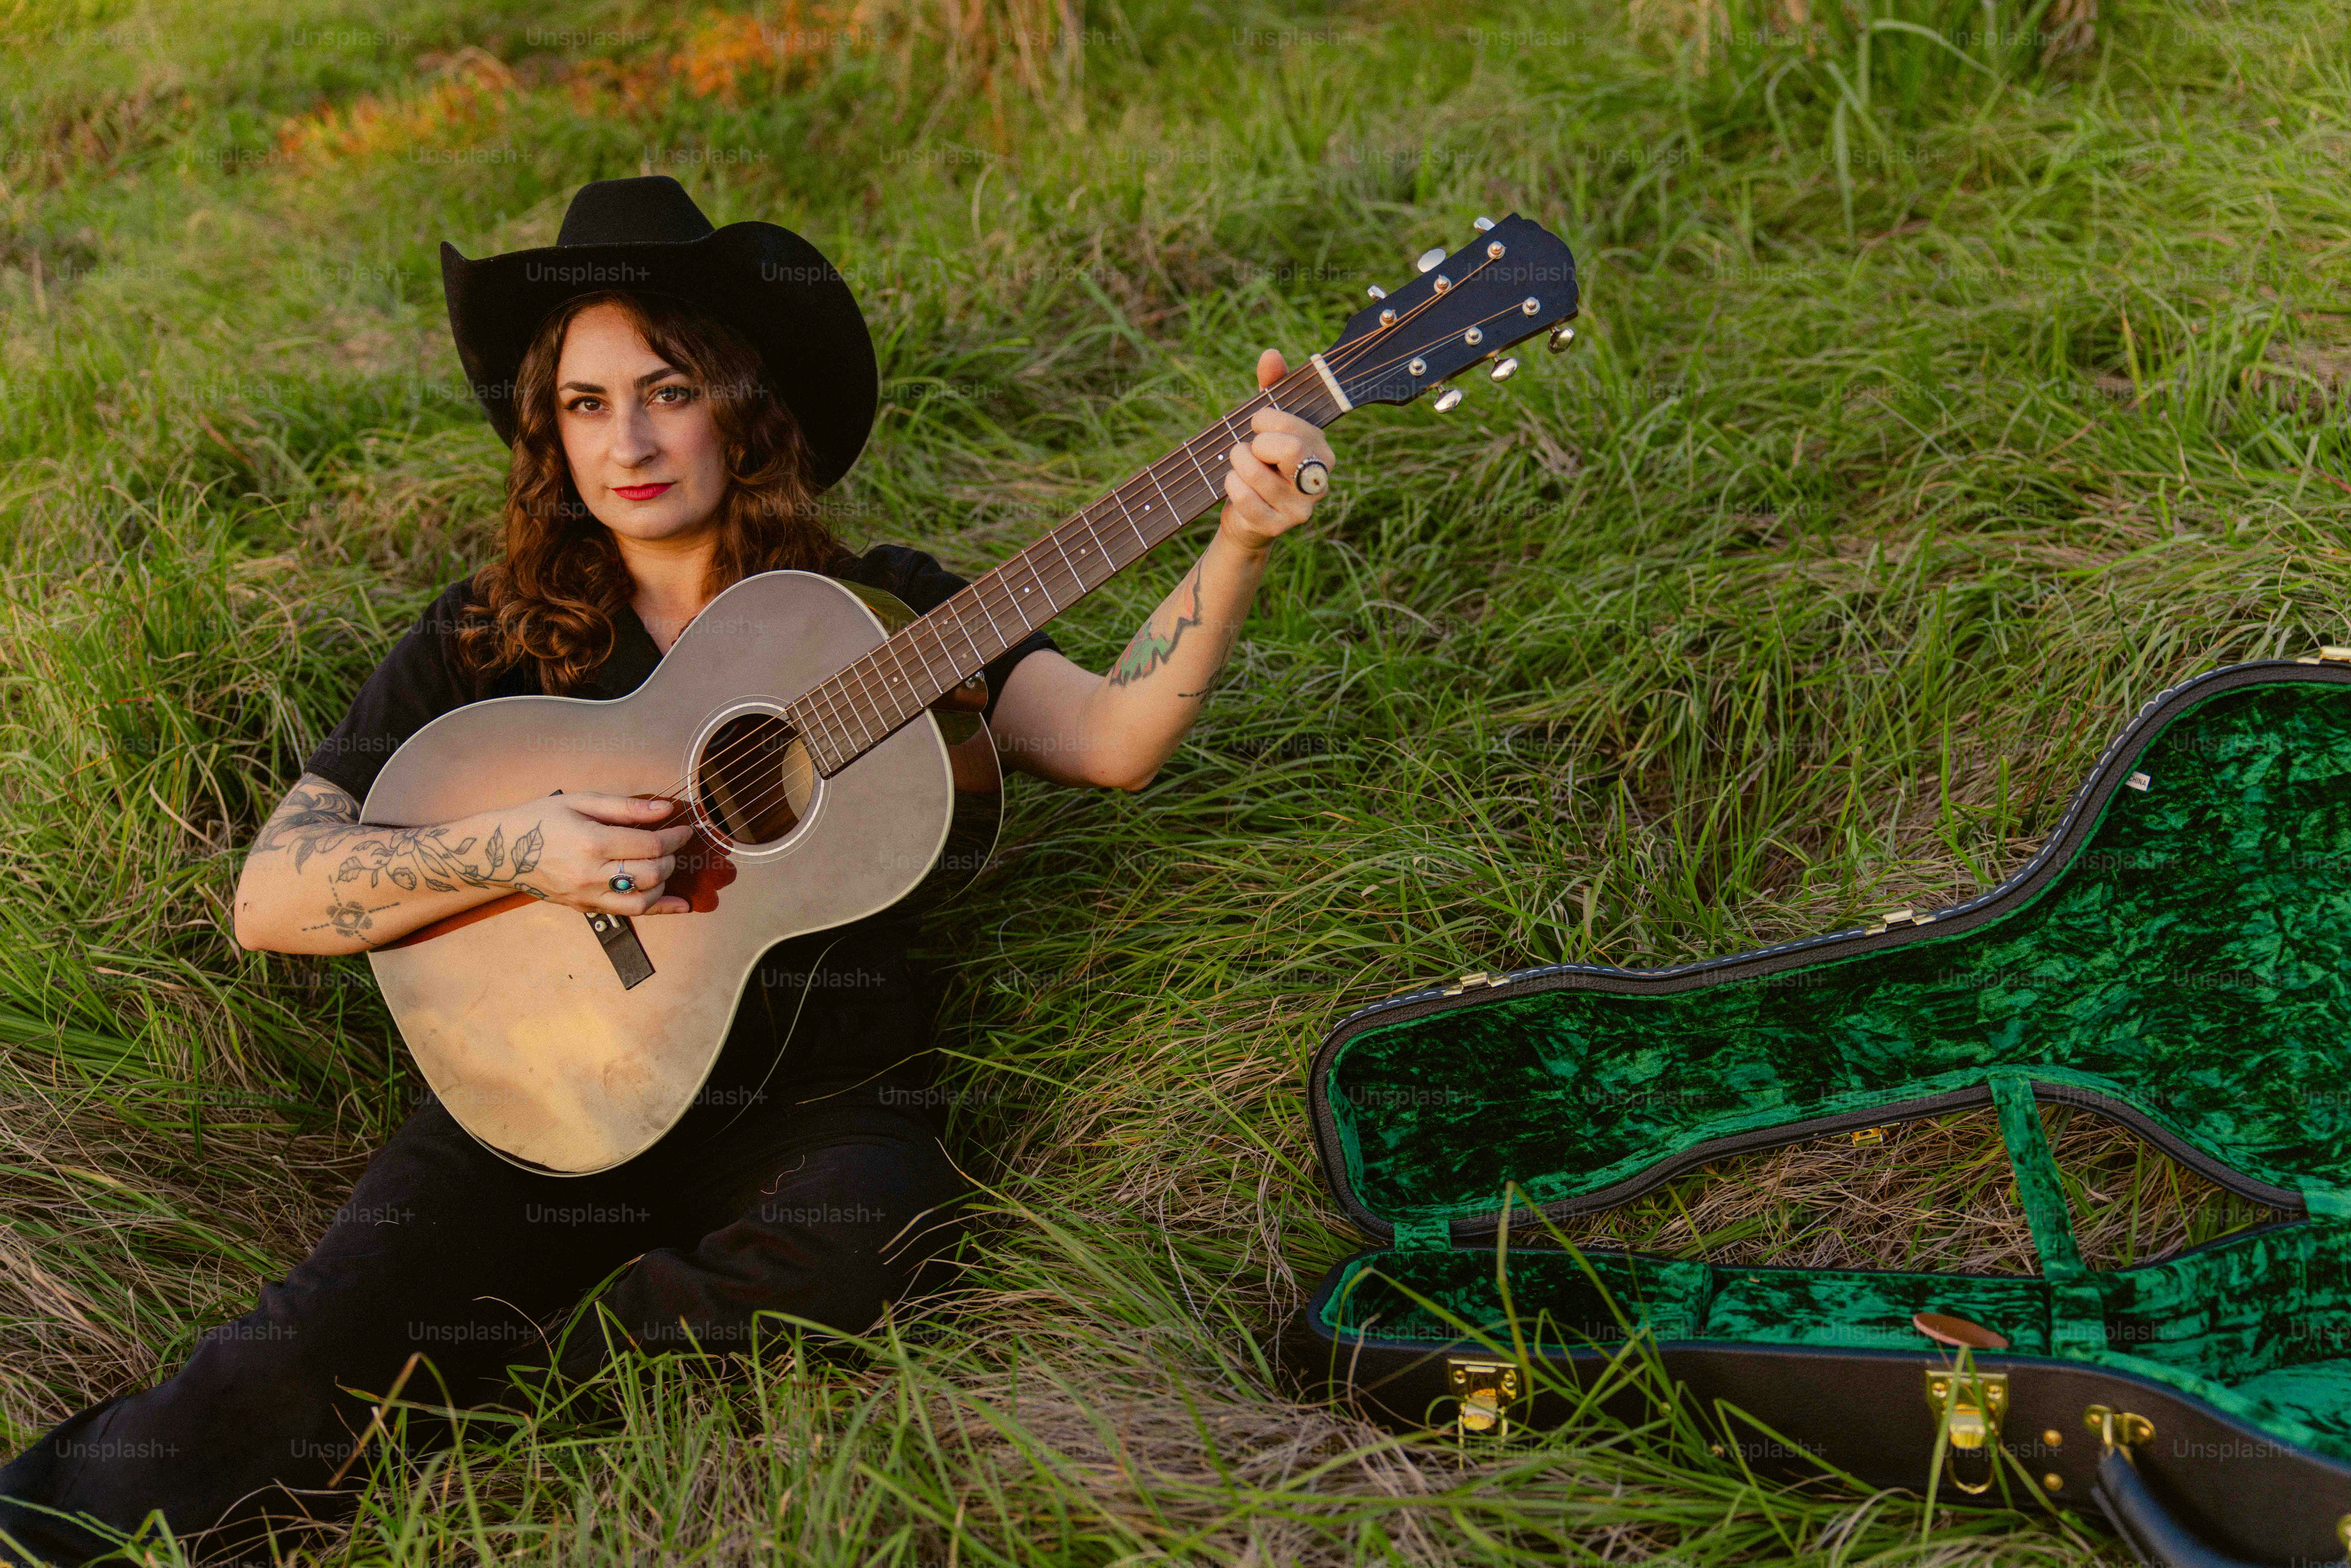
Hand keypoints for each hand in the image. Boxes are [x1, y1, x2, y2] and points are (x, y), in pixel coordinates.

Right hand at [507, 792, 696, 916]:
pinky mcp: (584, 908)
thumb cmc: (541, 820)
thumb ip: (626, 807)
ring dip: (664, 884)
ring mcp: (587, 895)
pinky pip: (629, 913)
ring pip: (643, 900)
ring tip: (665, 866)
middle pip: (651, 874)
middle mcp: (591, 874)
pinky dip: (658, 909)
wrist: (501, 852)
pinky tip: (679, 905)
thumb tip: (665, 808)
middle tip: (671, 845)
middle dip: (671, 858)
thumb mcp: (581, 801)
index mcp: (591, 842)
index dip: (674, 837)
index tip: (683, 830)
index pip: (650, 845)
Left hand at [1217, 349, 1337, 554]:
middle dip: (1253, 444)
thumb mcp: (1264, 424)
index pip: (1293, 426)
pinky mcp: (1278, 527)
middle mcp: (1318, 479)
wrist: (1246, 516)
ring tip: (1237, 466)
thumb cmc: (1259, 462)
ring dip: (1235, 465)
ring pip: (1256, 474)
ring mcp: (1301, 507)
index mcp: (1321, 449)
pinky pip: (1245, 500)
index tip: (1256, 424)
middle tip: (1248, 449)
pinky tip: (1234, 486)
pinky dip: (1231, 487)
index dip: (1264, 420)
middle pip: (1288, 449)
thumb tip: (1271, 354)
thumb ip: (1270, 387)